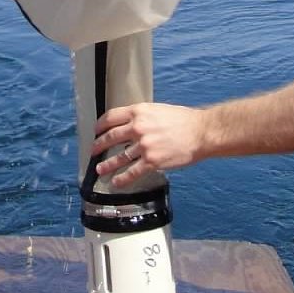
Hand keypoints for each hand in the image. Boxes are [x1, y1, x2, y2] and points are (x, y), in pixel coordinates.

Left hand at [90, 102, 205, 187]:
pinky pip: (132, 172)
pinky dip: (122, 179)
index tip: (97, 130)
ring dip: (107, 164)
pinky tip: (116, 182)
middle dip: (99, 145)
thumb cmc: (183, 120)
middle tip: (93, 150)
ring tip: (100, 169)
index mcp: (139, 112)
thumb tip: (130, 125)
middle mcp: (139, 127)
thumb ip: (143, 117)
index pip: (111, 116)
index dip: (101, 125)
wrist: (200, 132)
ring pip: (119, 157)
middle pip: (111, 137)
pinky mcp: (152, 161)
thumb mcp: (158, 110)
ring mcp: (144, 145)